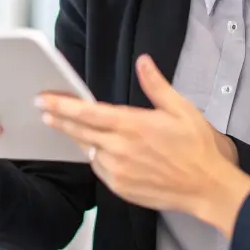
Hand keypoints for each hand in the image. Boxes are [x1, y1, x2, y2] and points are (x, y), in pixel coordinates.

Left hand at [38, 55, 249, 230]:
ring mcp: (118, 171)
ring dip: (81, 140)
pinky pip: (99, 169)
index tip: (44, 99)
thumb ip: (156, 85)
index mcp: (132, 125)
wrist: (206, 187)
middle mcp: (120, 148)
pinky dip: (97, 158)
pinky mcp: (120, 188)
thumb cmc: (197, 148)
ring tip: (76, 130)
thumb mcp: (182, 109)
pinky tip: (103, 152)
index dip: (62, 105)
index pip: (87, 113)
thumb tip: (144, 61)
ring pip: (88, 151)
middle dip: (58, 120)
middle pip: (79, 132)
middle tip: (42, 110)